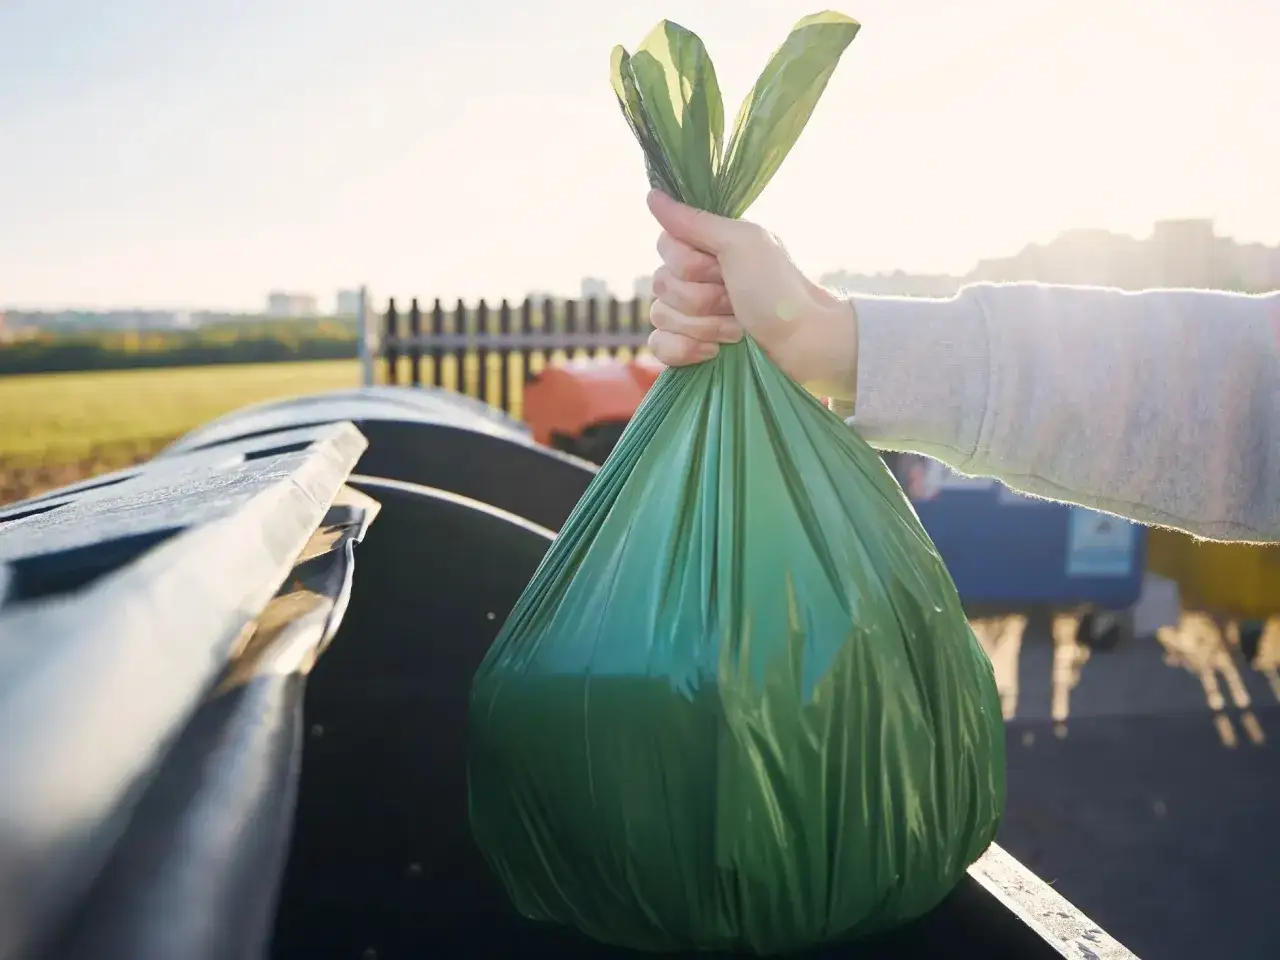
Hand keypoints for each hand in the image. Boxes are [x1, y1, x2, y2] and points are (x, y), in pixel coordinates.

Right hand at [645, 190, 858, 399]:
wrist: (801, 344)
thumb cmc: (778, 290)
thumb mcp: (741, 244)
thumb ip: (694, 221)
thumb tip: (652, 195)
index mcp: (707, 247)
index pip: (664, 245)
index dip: (688, 262)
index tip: (721, 268)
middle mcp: (696, 278)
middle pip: (661, 284)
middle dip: (702, 298)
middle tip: (736, 301)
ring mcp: (690, 315)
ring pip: (660, 316)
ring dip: (703, 326)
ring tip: (737, 330)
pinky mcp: (688, 348)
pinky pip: (659, 346)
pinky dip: (685, 351)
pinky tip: (713, 353)